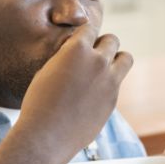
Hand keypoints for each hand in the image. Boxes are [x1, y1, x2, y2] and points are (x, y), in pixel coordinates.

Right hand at [17, 24, 132, 163]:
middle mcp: (97, 61)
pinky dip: (109, 83)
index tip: (80, 40)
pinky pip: (117, 83)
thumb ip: (67, 57)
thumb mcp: (47, 70)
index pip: (89, 28)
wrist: (46, 136)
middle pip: (112, 40)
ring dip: (116, 58)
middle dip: (102, 44)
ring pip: (126, 58)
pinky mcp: (113, 100)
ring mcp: (109, 81)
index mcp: (77, 49)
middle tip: (90, 56)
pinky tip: (93, 93)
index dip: (83, 34)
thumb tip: (77, 54)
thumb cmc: (38, 103)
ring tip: (103, 68)